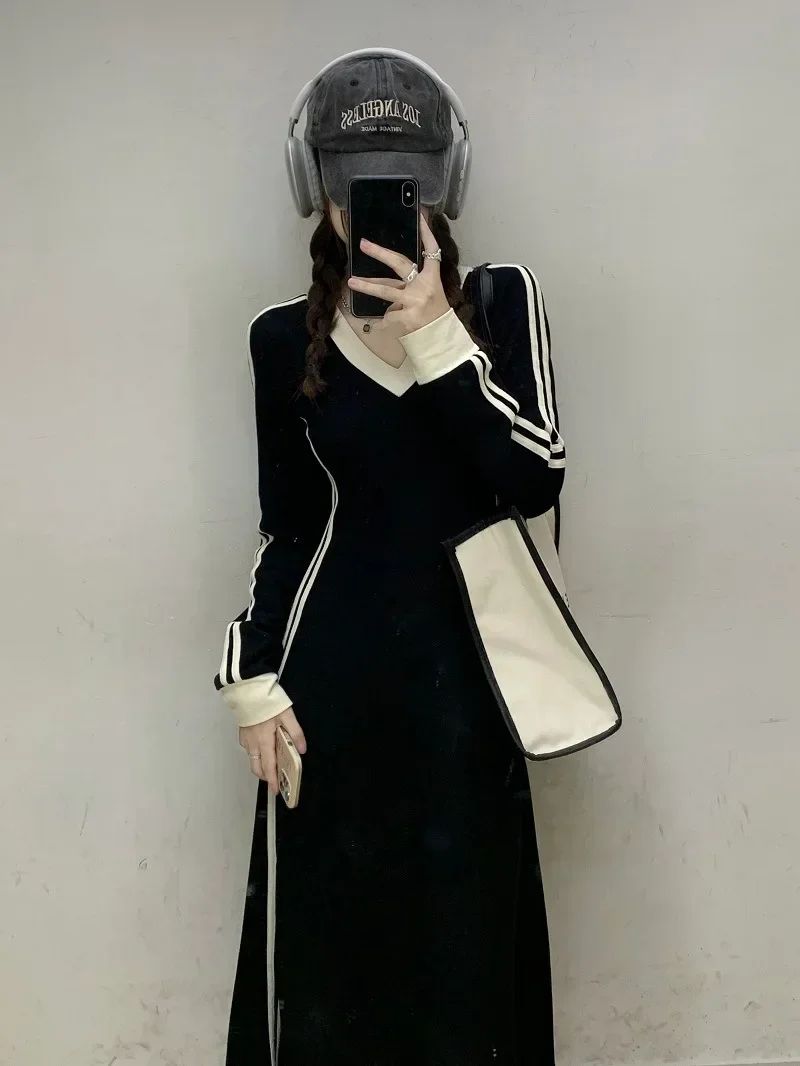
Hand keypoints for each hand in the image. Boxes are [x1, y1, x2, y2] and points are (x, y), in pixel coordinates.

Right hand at [239, 707, 305, 792]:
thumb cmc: (268, 702)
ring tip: (273, 762)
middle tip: (276, 778)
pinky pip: (249, 749)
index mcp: (264, 741)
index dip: (272, 780)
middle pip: (257, 767)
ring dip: (261, 765)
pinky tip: (265, 747)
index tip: (276, 791)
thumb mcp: (287, 715)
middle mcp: (252, 744)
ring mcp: (245, 739)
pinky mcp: (242, 733)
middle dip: (266, 776)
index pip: (268, 766)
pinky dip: (256, 754)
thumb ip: (295, 733)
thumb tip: (302, 749)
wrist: (248, 689)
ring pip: (252, 759)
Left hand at [347, 213, 449, 334]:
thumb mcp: (432, 290)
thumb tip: (397, 266)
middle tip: (364, 245)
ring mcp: (415, 301)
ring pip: (386, 290)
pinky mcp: (408, 316)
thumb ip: (416, 279)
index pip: (431, 251)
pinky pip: (388, 316)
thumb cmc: (435, 311)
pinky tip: (374, 325)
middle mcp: (423, 285)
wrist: (441, 336)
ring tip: (351, 282)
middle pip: (399, 264)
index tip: (420, 218)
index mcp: (432, 277)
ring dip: (367, 286)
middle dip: (380, 253)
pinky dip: (381, 321)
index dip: (427, 234)